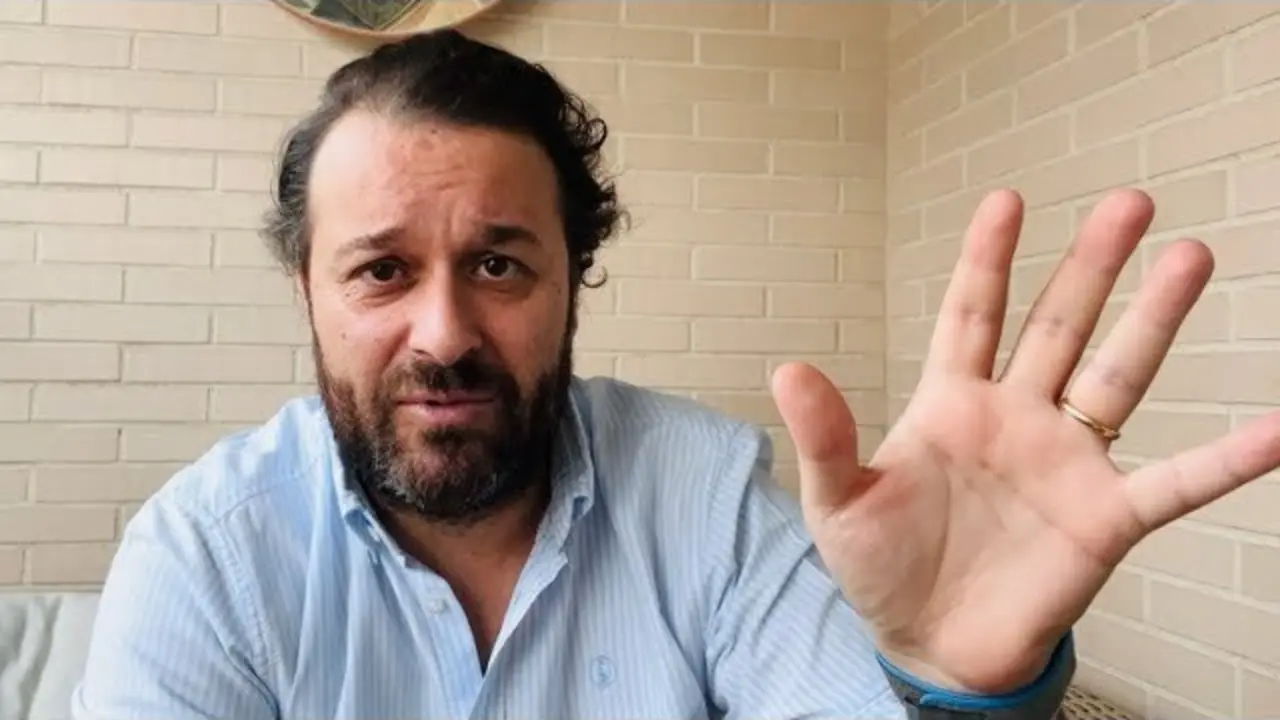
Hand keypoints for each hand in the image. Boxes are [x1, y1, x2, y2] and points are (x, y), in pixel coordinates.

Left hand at [771, 188, 1279, 694]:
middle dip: (1090, 266)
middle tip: (1129, 203)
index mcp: (949, 404)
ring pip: (1117, 376)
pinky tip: (1273, 428)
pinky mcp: (1105, 519)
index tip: (1007, 199)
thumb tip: (788, 368)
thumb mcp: (836, 501)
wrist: (926, 646)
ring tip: (1189, 256)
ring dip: (1154, 321)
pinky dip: (1225, 460)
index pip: (971, 313)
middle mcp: (1015, 418)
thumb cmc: (878, 569)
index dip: (987, 258)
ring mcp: (1065, 463)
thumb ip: (825, 436)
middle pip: (1058, 325)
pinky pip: (1175, 483)